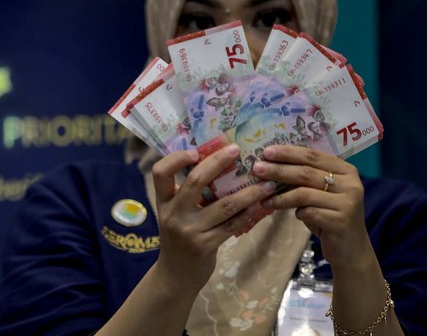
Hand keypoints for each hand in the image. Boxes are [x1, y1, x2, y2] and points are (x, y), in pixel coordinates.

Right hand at [151, 145, 276, 291]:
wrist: (176, 276)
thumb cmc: (178, 238)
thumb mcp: (174, 214)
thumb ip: (187, 194)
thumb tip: (216, 163)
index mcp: (163, 202)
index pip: (160, 172)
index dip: (176, 158)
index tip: (195, 151)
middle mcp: (173, 214)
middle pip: (195, 181)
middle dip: (218, 162)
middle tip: (236, 150)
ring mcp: (189, 231)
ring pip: (224, 205)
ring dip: (248, 192)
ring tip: (266, 183)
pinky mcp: (205, 245)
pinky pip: (232, 225)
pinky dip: (248, 213)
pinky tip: (260, 204)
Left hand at [253, 145, 371, 269]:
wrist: (351, 249)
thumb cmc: (329, 215)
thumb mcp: (320, 193)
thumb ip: (305, 178)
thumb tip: (271, 163)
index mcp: (346, 170)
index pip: (313, 155)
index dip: (288, 153)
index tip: (266, 152)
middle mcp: (351, 184)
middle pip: (307, 172)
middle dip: (279, 170)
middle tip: (257, 169)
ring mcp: (348, 202)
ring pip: (305, 193)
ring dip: (280, 195)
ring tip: (263, 198)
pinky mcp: (341, 221)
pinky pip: (309, 212)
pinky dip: (295, 212)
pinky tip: (287, 214)